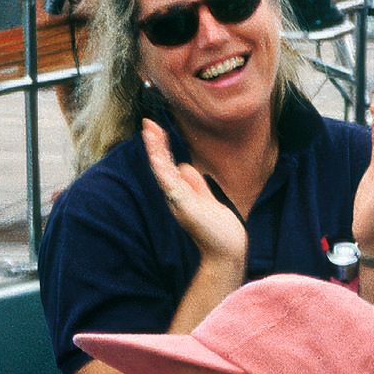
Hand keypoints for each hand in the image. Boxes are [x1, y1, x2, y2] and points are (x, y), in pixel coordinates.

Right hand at [141, 120, 247, 267]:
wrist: (226, 251)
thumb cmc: (219, 229)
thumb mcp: (207, 198)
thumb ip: (195, 183)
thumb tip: (183, 165)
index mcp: (180, 192)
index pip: (167, 164)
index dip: (161, 146)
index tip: (155, 127)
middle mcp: (175, 196)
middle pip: (161, 165)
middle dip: (154, 143)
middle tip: (147, 122)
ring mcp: (178, 202)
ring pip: (162, 172)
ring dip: (156, 151)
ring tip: (150, 132)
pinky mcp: (184, 207)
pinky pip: (171, 185)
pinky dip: (163, 170)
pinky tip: (158, 157)